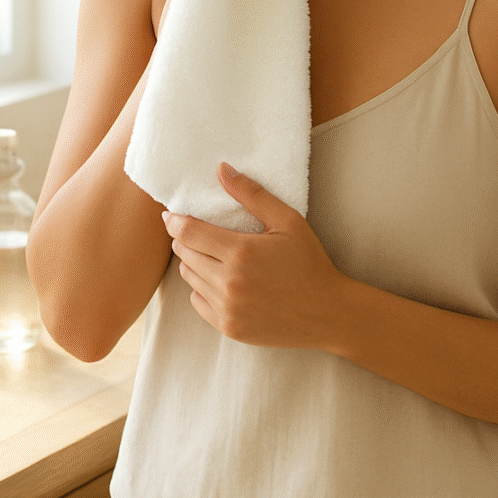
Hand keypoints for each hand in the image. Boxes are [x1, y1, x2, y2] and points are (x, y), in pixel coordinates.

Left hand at [162, 164, 346, 349]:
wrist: (327, 312)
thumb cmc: (309, 262)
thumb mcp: (288, 221)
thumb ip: (252, 194)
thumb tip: (221, 169)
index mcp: (242, 253)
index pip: (188, 233)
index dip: (175, 221)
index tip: (170, 214)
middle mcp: (230, 283)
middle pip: (185, 254)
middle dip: (184, 240)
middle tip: (195, 232)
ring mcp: (228, 309)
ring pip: (190, 278)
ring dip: (193, 262)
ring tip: (210, 254)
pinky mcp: (229, 327)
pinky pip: (197, 302)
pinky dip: (201, 288)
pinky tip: (220, 279)